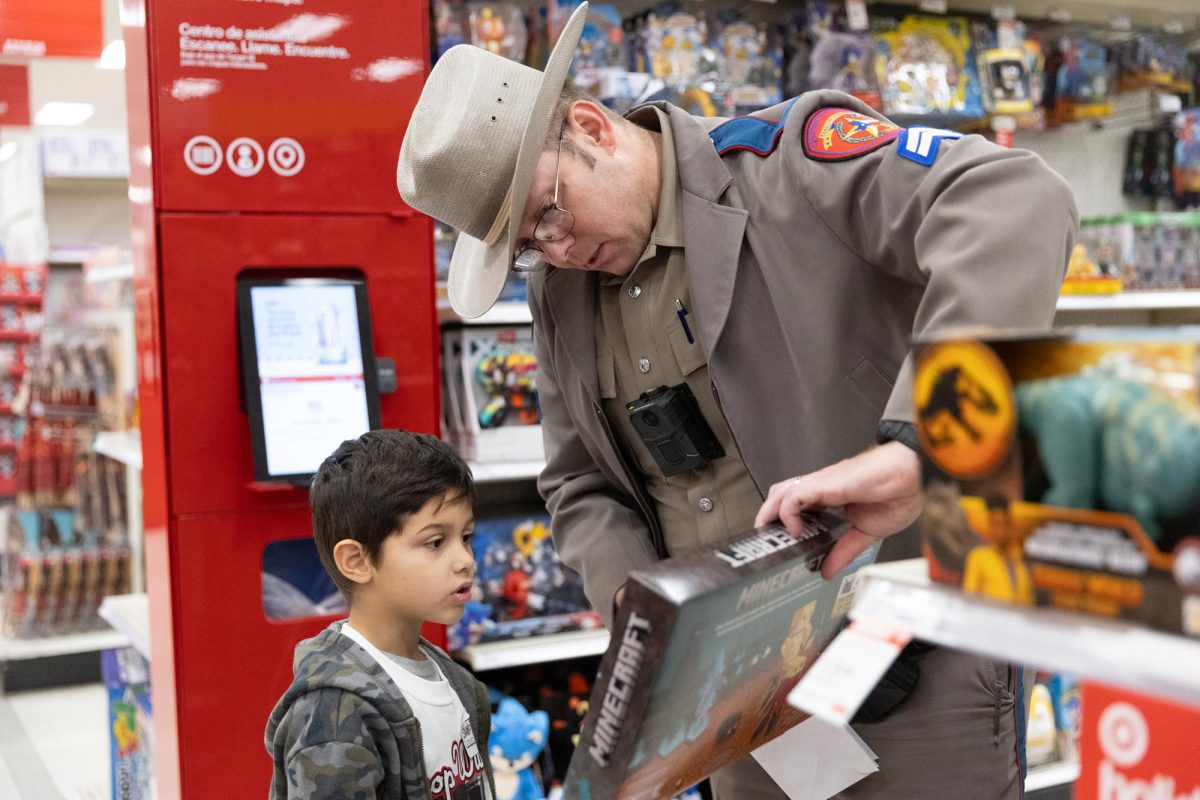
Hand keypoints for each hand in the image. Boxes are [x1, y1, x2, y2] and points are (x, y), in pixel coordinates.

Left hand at [754, 442, 923, 578]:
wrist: (915, 477)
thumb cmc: (899, 494)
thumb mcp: (867, 533)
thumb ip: (844, 550)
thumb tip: (826, 571)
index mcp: (831, 498)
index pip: (795, 505)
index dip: (782, 521)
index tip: (778, 543)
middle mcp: (822, 489)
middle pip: (781, 495)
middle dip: (768, 517)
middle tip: (766, 540)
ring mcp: (822, 485)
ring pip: (782, 492)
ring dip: (769, 513)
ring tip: (770, 535)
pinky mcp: (825, 484)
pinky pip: (795, 495)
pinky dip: (787, 513)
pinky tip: (795, 530)